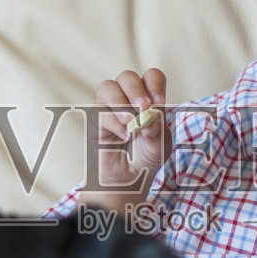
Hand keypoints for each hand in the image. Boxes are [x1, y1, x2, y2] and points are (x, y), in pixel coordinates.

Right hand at [87, 68, 172, 204]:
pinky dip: (115, 123)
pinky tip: (125, 137)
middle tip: (144, 107)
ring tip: (131, 123)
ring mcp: (109, 107)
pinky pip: (101, 112)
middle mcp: (127, 98)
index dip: (155, 84)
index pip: (151, 77)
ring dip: (120, 102)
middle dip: (136, 90)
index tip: (159, 103)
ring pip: (108, 87)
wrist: (128, 181)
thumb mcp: (160, 145)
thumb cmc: (145, 158)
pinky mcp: (96, 120)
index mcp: (148, 98)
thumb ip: (158, 128)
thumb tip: (150, 114)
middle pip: (127, 76)